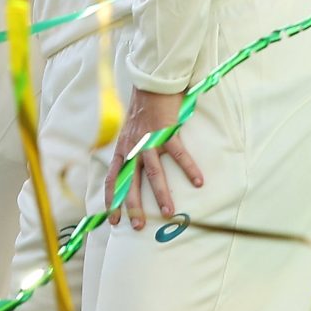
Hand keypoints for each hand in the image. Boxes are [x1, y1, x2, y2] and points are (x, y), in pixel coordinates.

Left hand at [108, 88, 201, 229]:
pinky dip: (189, 168)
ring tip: (168, 212)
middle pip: (130, 182)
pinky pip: (178, 154)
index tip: (113, 218)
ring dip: (161, 194)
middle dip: (132, 206)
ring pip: (153, 173)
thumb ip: (131, 150)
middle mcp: (132, 147)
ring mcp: (148, 140)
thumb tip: (134, 168)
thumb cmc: (143, 109)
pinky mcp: (166, 132)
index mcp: (122, 148)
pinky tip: (198, 181)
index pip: (112, 178)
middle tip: (137, 226)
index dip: (112, 199)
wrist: (152, 83)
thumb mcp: (130, 132)